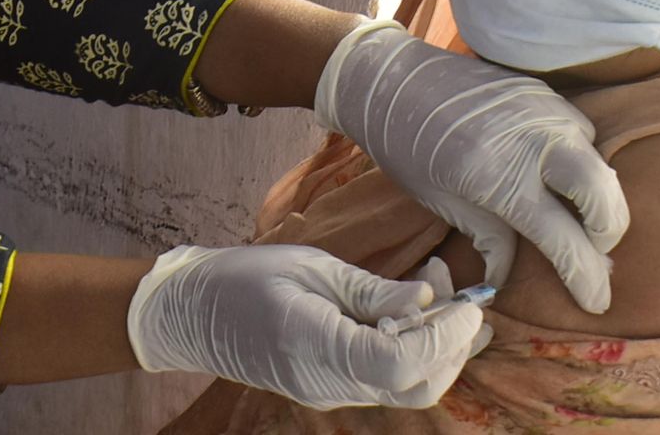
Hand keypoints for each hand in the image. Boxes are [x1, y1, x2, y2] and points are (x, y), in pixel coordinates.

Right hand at [126, 244, 485, 409]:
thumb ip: (371, 290)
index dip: (443, 337)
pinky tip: (413, 309)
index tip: (468, 303)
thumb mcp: (310, 268)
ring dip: (439, 346)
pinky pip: (386, 377)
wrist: (191, 313)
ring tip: (443, 293)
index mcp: (315, 347)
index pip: (399, 363)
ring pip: (407, 386)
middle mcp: (328, 383)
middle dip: (454, 346)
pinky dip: (413, 347)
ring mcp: (330, 391)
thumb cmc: (243, 277)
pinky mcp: (331, 386)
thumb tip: (427, 299)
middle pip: (416, 387)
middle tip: (465, 295)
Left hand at [313, 20, 630, 312]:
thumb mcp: (442, 201)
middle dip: (608, 233)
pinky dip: (581, 159)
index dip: (585, 277)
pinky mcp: (541, 91)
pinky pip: (581, 131)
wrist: (388, 79)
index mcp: (498, 176)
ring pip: (598, 160)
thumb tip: (509, 279)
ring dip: (599, 197)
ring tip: (581, 221)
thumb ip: (489, 239)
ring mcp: (541, 108)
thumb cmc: (405, 146)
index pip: (563, 239)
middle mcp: (532, 139)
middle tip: (593, 253)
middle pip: (602, 195)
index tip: (595, 301)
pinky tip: (563, 176)